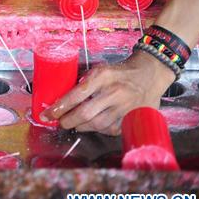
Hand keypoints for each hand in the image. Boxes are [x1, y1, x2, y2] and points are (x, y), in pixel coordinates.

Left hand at [40, 50, 174, 134]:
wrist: (151, 74)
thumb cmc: (120, 72)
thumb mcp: (100, 69)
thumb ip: (83, 81)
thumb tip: (60, 97)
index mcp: (103, 76)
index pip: (76, 95)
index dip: (59, 107)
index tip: (47, 114)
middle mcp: (115, 92)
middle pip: (85, 113)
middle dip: (67, 120)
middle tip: (59, 122)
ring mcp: (125, 108)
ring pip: (97, 124)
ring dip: (81, 126)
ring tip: (73, 123)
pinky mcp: (132, 119)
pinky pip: (110, 129)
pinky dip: (97, 129)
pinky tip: (92, 125)